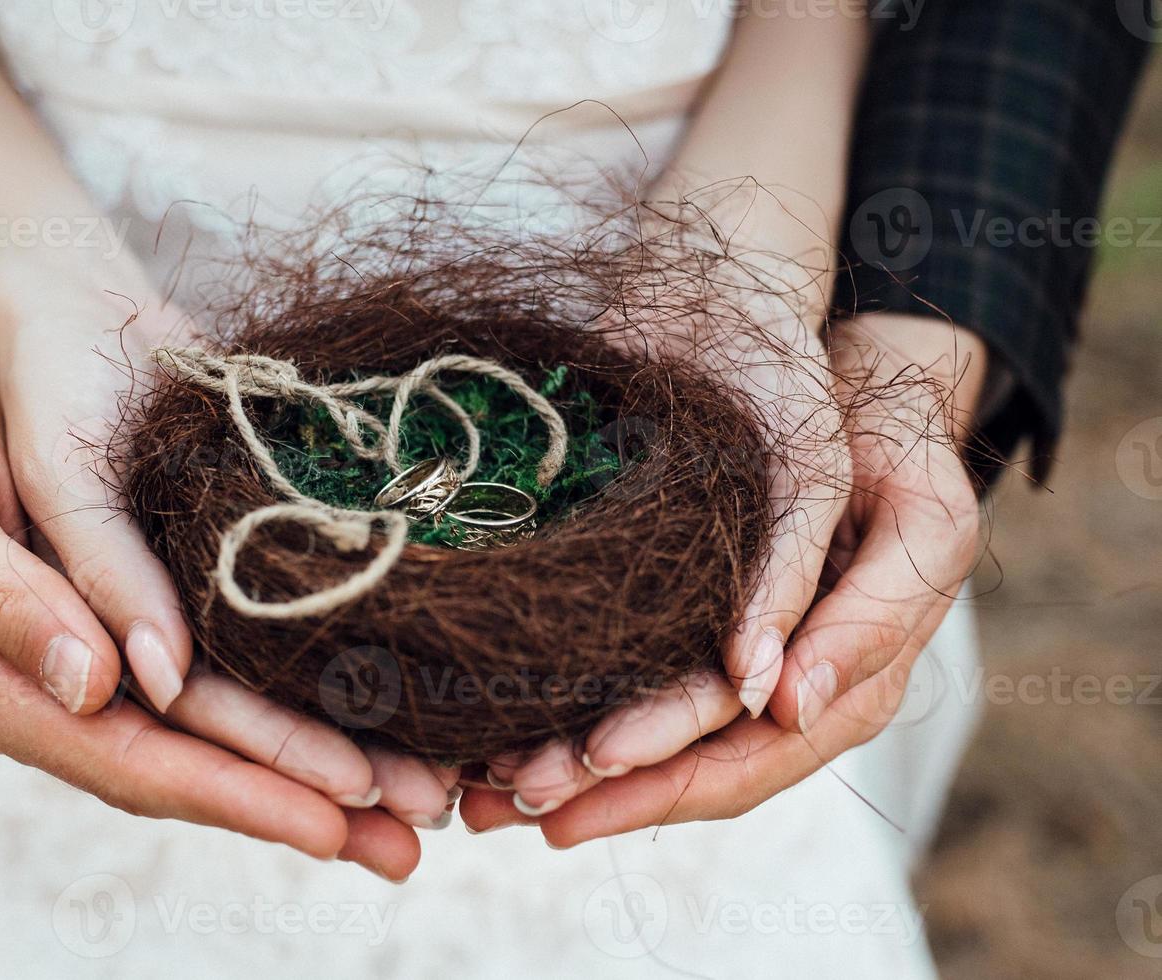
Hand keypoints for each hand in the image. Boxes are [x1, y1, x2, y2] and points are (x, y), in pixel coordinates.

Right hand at [0, 319, 438, 879]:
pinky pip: (246, 667)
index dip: (239, 793)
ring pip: (240, 725)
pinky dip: (313, 692)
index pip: (140, 763)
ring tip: (427, 793)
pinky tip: (379, 706)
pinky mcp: (166, 609)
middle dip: (311, 800)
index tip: (330, 818)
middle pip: (209, 763)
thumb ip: (6, 604)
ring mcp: (127, 656)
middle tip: (416, 831)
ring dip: (331, 760)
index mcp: (12, 693)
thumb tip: (99, 685)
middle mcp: (81, 692)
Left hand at [465, 314, 984, 840]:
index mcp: (849, 690)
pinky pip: (640, 707)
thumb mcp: (923, 525)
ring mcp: (743, 685)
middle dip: (596, 792)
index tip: (593, 761)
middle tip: (504, 796)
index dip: (670, 769)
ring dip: (569, 779)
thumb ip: (873, 618)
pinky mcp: (702, 652)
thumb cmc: (900, 459)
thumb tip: (790, 706)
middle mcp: (789, 705)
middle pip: (683, 771)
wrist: (875, 416)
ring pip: (653, 755)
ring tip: (480, 791)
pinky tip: (503, 744)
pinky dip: (575, 728)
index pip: (746, 755)